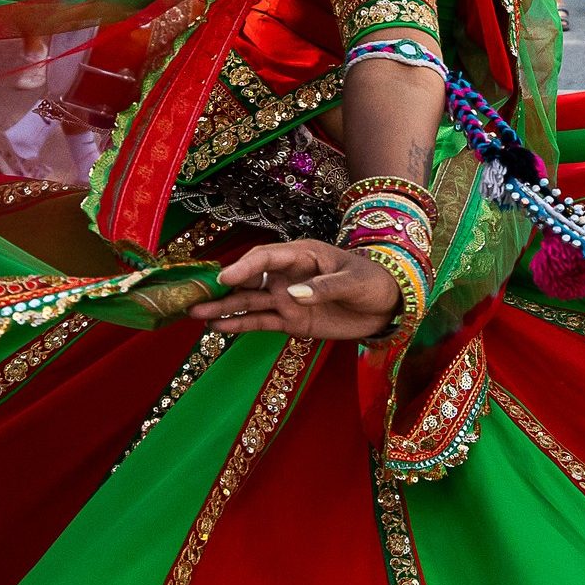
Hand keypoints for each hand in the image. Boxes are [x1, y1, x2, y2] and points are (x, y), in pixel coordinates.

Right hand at [187, 240, 404, 340]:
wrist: (389, 305)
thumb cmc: (374, 281)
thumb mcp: (354, 281)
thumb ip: (324, 287)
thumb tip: (292, 295)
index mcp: (302, 255)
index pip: (266, 258)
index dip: (245, 267)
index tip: (225, 278)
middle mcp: (287, 276)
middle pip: (249, 279)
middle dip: (223, 288)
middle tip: (195, 297)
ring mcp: (287, 298)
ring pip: (249, 302)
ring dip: (223, 308)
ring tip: (195, 315)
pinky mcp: (291, 320)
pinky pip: (261, 322)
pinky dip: (240, 325)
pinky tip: (217, 329)